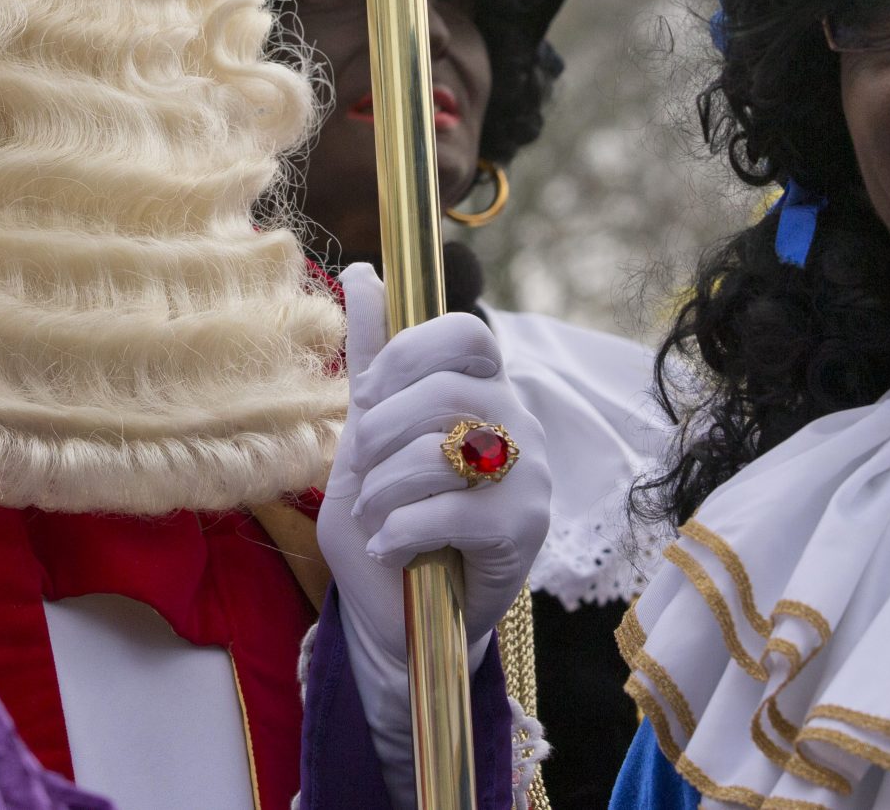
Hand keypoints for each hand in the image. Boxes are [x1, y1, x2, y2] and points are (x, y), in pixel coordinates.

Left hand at [318, 262, 552, 664]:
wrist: (401, 617)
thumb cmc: (387, 519)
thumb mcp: (366, 435)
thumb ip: (373, 357)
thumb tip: (363, 270)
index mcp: (483, 388)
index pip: (466, 333)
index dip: (408, 355)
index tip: (368, 397)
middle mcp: (518, 422)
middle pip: (448, 389)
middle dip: (381, 429)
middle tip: (359, 468)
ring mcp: (530, 475)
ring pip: (447, 449)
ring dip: (385, 486)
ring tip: (374, 515)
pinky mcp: (526, 529)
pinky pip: (454, 510)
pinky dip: (402, 529)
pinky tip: (391, 547)